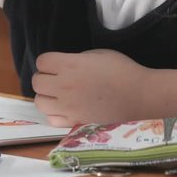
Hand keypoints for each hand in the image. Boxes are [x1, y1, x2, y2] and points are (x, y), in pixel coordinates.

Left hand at [32, 49, 149, 126]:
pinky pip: (51, 119)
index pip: (42, 61)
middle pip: (36, 82)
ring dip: (46, 96)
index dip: (48, 62)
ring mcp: (66, 106)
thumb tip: (63, 66)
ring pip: (39, 101)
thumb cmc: (123, 71)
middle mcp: (63, 85)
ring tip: (58, 95)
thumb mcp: (98, 55)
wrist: (140, 97)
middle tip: (56, 79)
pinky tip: (63, 109)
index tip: (56, 64)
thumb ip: (75, 59)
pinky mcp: (72, 121)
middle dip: (44, 78)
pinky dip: (53, 114)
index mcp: (70, 65)